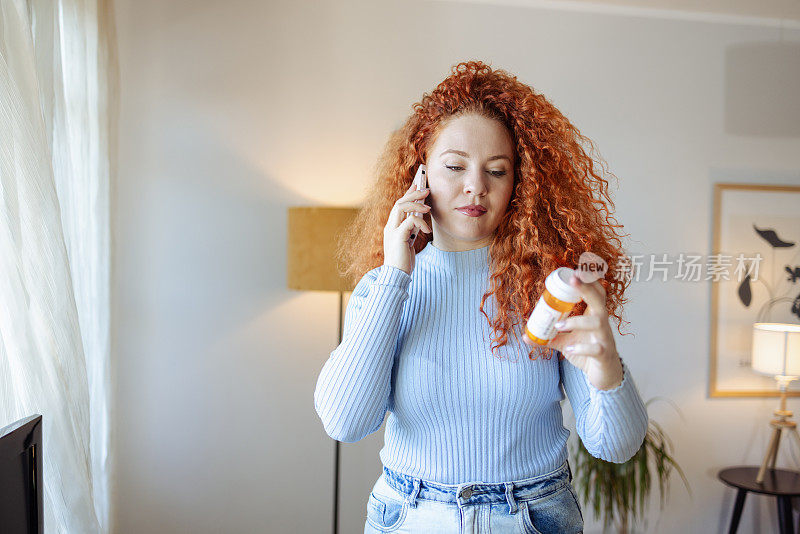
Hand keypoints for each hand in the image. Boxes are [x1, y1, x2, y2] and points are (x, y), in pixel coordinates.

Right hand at [383, 183, 430, 274]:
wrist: (397, 276)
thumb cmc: (403, 261)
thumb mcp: (409, 241)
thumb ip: (411, 230)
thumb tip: (420, 218)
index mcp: (392, 226)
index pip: (399, 205)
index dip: (408, 193)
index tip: (418, 183)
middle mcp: (390, 226)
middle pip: (399, 202)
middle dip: (413, 193)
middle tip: (426, 188)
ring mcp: (392, 230)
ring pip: (401, 207)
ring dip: (416, 203)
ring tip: (428, 207)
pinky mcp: (397, 236)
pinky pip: (409, 221)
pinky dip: (420, 222)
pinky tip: (427, 230)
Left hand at [523, 272, 623, 389]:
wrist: (602, 375)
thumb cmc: (587, 352)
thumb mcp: (566, 342)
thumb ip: (549, 337)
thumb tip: (525, 336)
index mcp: (593, 315)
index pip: (596, 293)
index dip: (589, 280)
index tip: (576, 270)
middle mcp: (601, 323)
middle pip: (599, 300)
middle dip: (587, 288)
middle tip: (573, 279)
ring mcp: (604, 338)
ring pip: (597, 322)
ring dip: (577, 321)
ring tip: (559, 326)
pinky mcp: (604, 354)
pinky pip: (596, 348)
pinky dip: (581, 349)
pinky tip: (570, 350)